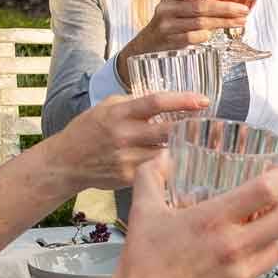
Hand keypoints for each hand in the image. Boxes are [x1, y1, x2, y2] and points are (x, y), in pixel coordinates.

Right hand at [52, 91, 206, 188]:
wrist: (66, 162)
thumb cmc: (88, 130)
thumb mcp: (107, 107)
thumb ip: (133, 103)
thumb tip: (164, 100)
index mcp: (120, 113)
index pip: (156, 103)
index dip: (182, 100)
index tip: (204, 100)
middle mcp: (124, 136)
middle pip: (168, 130)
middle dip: (193, 128)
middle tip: (210, 126)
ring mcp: (127, 159)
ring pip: (167, 153)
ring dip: (184, 148)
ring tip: (199, 143)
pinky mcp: (129, 177)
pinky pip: (157, 170)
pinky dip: (169, 165)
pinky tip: (179, 162)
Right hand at [88, 161, 277, 277]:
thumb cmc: (141, 262)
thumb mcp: (143, 211)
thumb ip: (151, 176)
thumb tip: (162, 156)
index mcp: (213, 220)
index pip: (265, 191)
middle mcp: (233, 248)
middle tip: (269, 210)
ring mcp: (241, 277)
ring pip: (276, 251)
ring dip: (267, 242)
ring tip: (248, 241)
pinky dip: (247, 274)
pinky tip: (227, 273)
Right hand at [122, 0, 252, 55]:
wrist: (148, 42)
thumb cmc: (172, 19)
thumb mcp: (180, 3)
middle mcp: (167, 7)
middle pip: (200, 6)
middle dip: (224, 8)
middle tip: (243, 9)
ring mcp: (167, 25)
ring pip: (200, 23)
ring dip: (223, 22)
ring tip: (239, 21)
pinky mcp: (170, 40)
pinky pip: (192, 38)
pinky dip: (206, 35)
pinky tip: (216, 33)